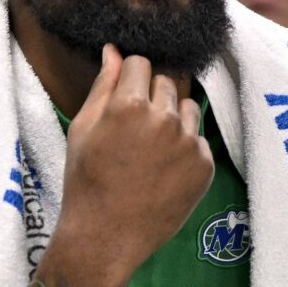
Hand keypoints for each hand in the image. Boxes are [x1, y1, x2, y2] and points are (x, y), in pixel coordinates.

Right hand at [57, 45, 213, 285]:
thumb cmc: (85, 180)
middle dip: (150, 96)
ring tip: (149, 148)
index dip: (128, 77)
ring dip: (171, 118)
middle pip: (166, 82)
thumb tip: (113, 51)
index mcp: (130, 105)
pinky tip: (162, 169)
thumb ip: (103, 86)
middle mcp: (166, 118)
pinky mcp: (205, 164)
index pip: (140, 63)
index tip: (122, 95)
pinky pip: (197, 139)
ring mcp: (189, 142)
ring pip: (187, 107)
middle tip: (132, 127)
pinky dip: (182, 147)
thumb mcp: (83, 129)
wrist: (106, 235)